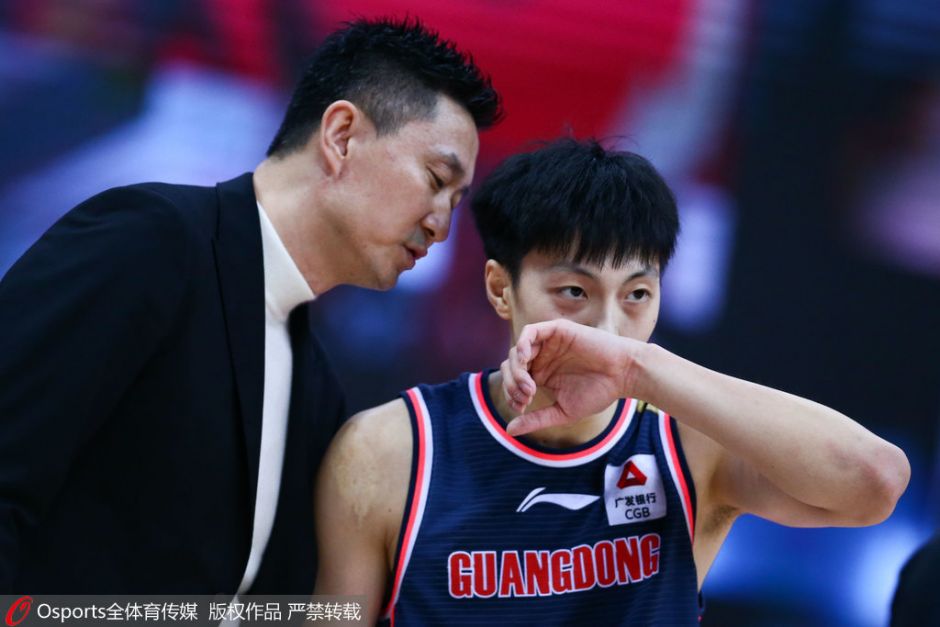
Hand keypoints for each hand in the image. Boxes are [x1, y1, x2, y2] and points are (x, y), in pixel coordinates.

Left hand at [501, 319, 642, 435]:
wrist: (623, 375)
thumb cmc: (598, 393)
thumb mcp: (562, 411)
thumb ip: (536, 419)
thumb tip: (509, 431)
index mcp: (540, 375)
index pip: (512, 381)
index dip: (510, 394)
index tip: (523, 407)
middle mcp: (541, 358)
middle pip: (510, 366)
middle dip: (511, 383)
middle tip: (526, 397)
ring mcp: (548, 343)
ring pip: (517, 350)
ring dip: (516, 368)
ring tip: (527, 385)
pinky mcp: (557, 330)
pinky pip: (530, 332)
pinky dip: (522, 343)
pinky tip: (525, 358)